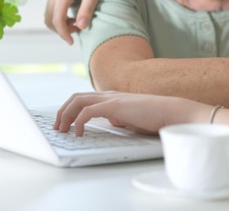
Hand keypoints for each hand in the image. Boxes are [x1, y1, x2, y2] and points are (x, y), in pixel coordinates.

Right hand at [44, 0, 103, 43]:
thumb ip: (87, 10)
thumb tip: (81, 27)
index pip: (57, 19)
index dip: (63, 33)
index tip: (72, 42)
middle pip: (50, 19)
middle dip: (61, 30)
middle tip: (78, 31)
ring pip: (49, 16)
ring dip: (60, 25)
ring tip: (77, 24)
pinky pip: (52, 10)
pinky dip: (59, 19)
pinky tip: (73, 18)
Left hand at [54, 91, 206, 135]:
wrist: (171, 112)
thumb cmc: (154, 117)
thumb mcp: (131, 119)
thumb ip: (120, 118)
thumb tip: (112, 123)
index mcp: (111, 97)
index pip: (83, 98)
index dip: (69, 110)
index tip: (62, 124)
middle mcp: (108, 94)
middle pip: (75, 97)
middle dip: (61, 112)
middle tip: (56, 128)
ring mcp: (111, 98)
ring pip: (78, 101)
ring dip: (65, 115)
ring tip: (62, 130)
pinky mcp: (115, 106)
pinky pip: (88, 111)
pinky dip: (78, 121)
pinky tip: (78, 133)